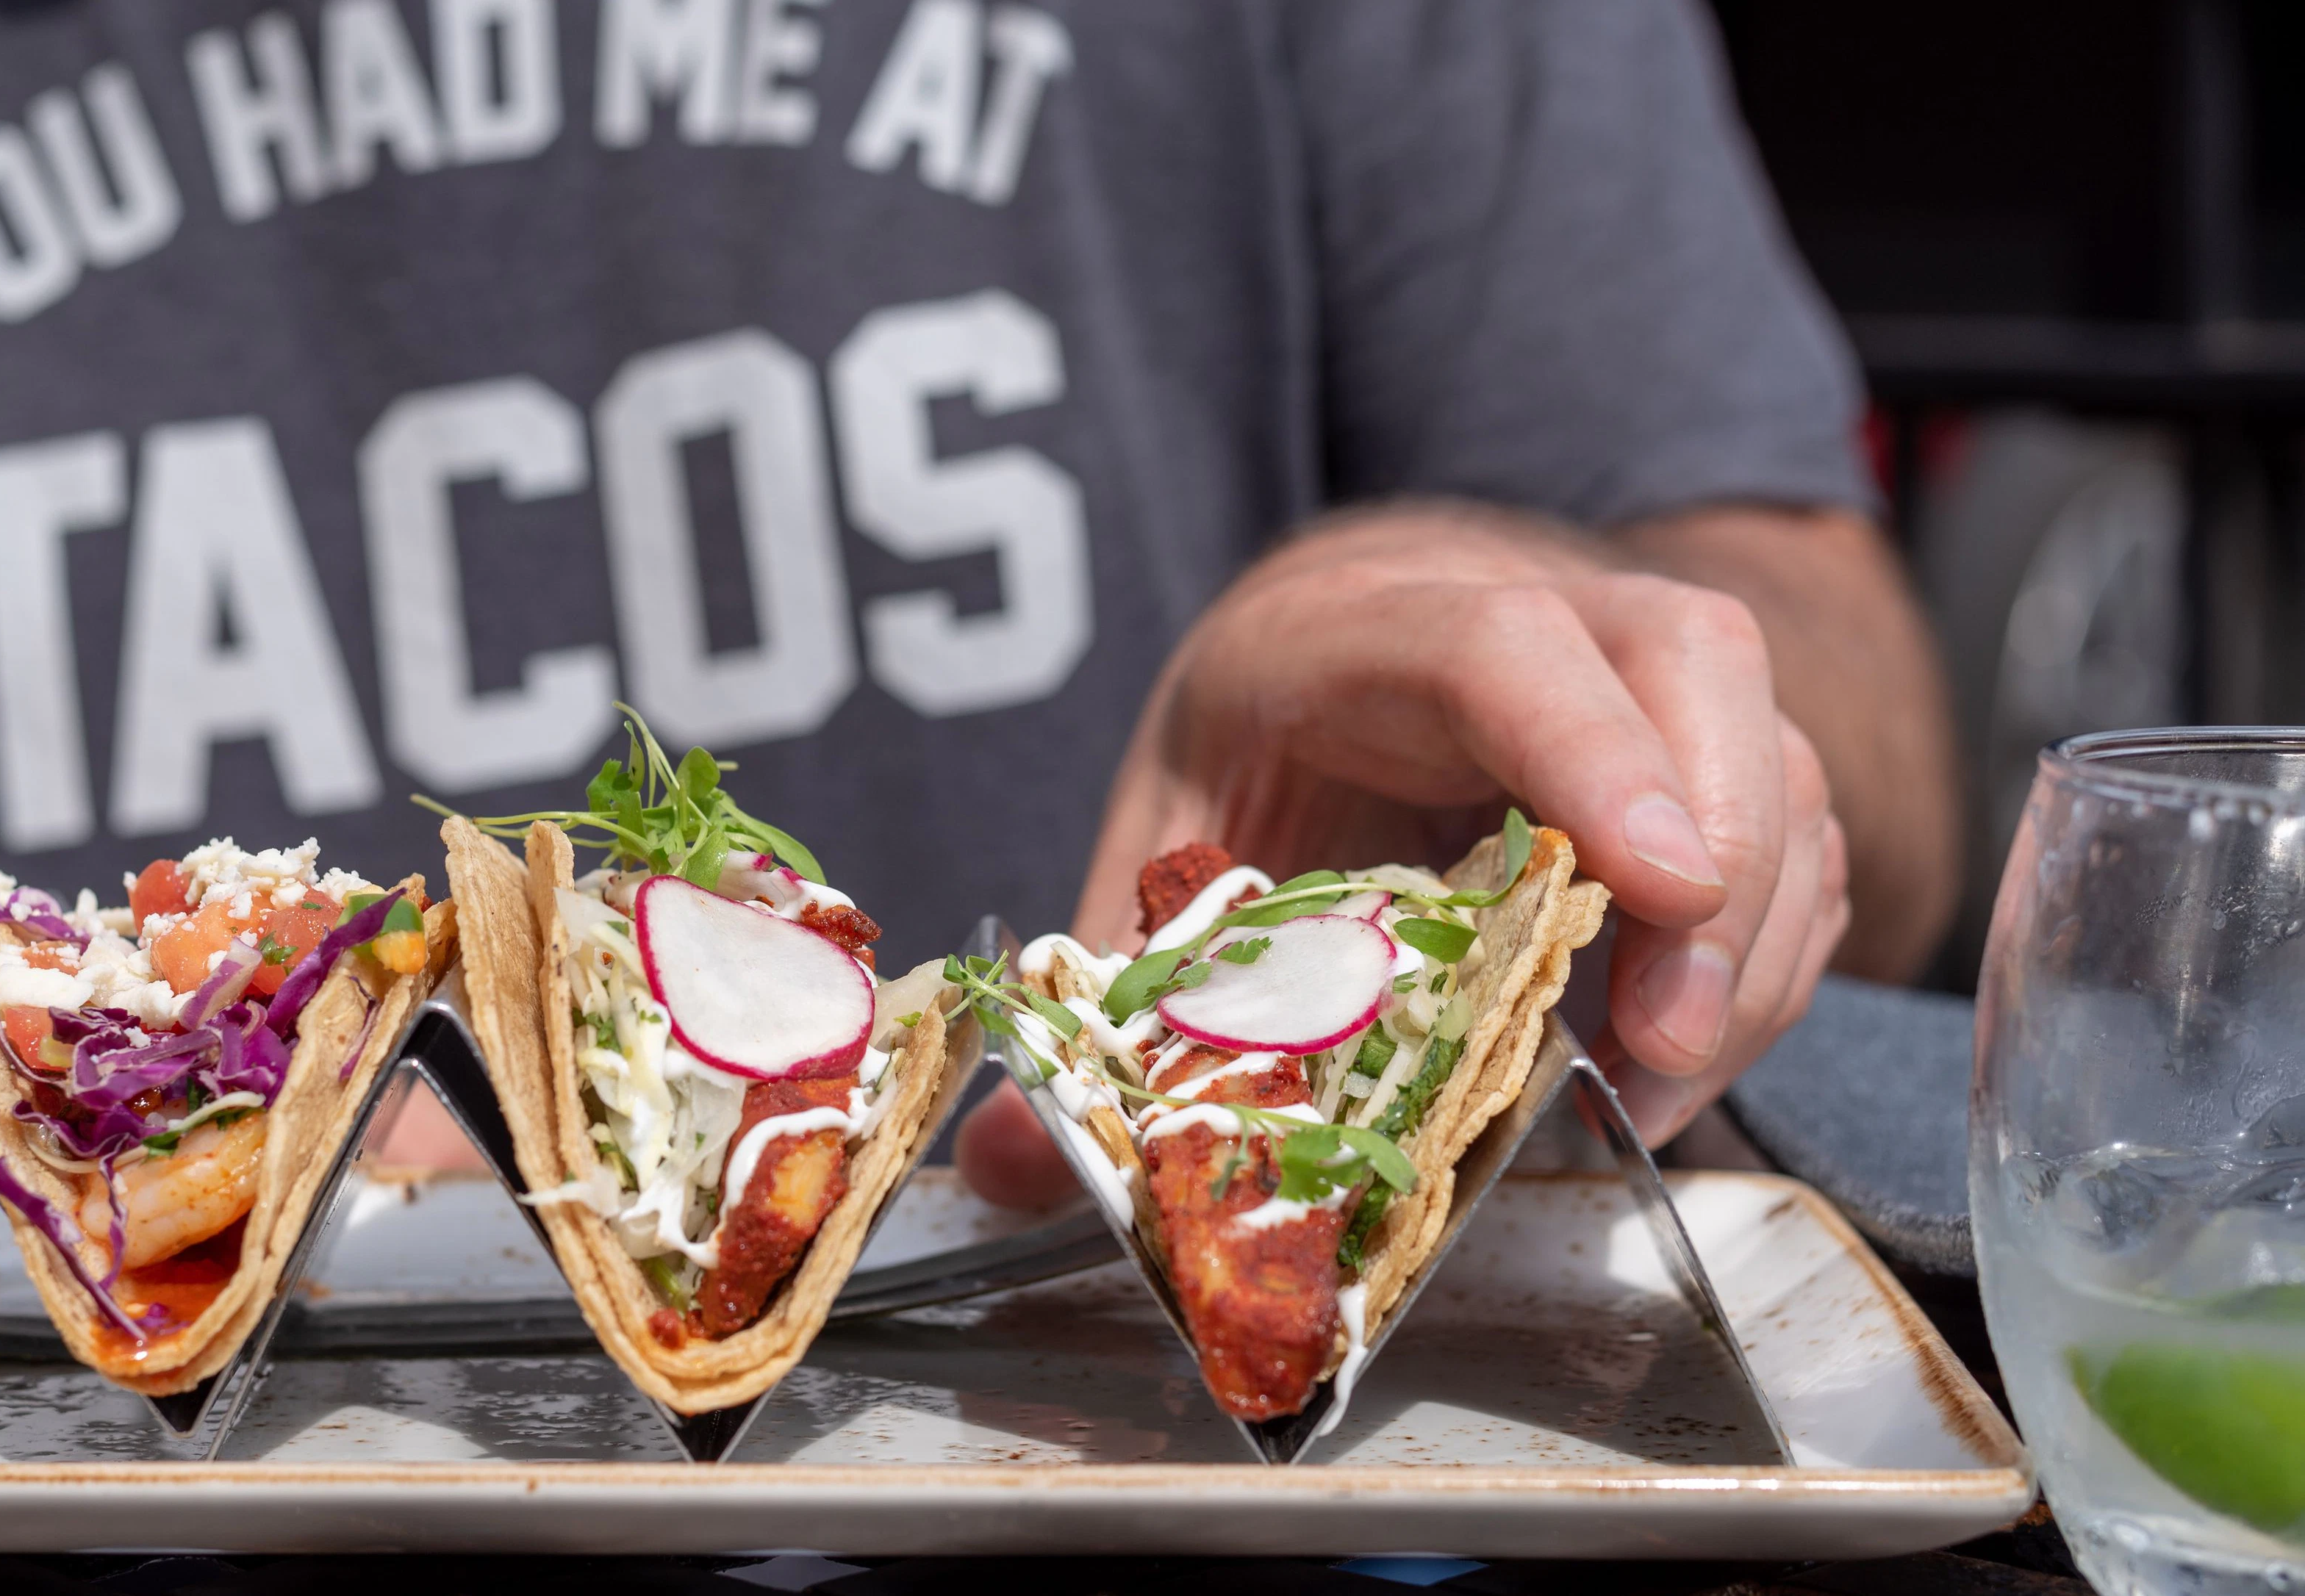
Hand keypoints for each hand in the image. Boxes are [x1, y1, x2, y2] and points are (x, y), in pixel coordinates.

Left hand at [957, 502, 1851, 1204]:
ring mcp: (1634, 670)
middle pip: (1686, 659)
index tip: (1646, 888)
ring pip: (1771, 750)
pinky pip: (1797, 830)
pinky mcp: (1707, 743)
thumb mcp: (1160, 852)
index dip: (1589, 751)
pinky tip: (1685, 1053)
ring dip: (1756, 933)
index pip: (1498, 641)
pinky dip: (1772, 953)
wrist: (1339, 648)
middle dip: (1715, 857)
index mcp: (1355, 625)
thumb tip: (1004, 1170)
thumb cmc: (1253, 750)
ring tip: (1662, 1084)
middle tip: (1669, 1040)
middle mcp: (1525, 609)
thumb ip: (1116, 998)